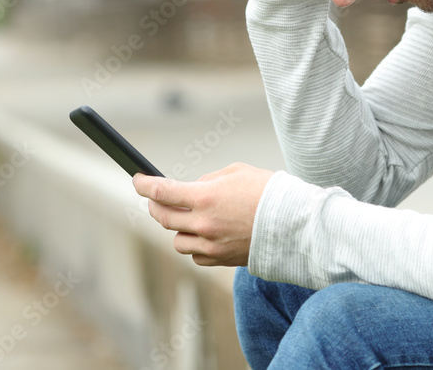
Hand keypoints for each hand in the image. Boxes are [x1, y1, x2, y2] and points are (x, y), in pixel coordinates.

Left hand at [133, 162, 273, 266]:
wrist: (295, 224)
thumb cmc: (269, 192)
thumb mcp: (237, 172)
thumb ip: (210, 180)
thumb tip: (193, 189)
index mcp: (206, 198)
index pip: (162, 192)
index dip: (144, 185)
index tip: (137, 180)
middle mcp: (204, 224)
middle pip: (163, 218)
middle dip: (155, 206)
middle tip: (154, 199)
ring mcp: (212, 245)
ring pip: (177, 240)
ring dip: (176, 228)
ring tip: (185, 217)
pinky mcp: (222, 260)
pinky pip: (196, 256)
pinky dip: (194, 245)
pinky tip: (203, 234)